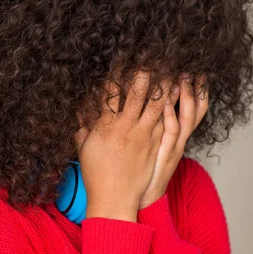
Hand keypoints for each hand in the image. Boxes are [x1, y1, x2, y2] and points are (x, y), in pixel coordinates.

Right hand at [74, 71, 172, 222]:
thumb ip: (81, 125)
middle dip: (143, 70)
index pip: (111, 91)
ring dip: (162, 83)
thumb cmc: (96, 174)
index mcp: (105, 125)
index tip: (121, 57)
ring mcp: (144, 136)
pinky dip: (171, 104)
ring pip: (155, 103)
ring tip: (168, 66)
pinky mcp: (156, 145)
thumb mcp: (83, 147)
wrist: (114, 199)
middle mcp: (126, 127)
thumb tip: (77, 109)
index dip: (116, 72)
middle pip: (137, 92)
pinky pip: (166, 120)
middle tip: (150, 54)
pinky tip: (175, 91)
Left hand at [138, 74, 208, 208]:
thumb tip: (145, 104)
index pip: (193, 107)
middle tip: (193, 67)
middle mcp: (179, 139)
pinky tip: (166, 103)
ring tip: (183, 77)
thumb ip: (148, 124)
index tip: (196, 69)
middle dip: (196, 88)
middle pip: (195, 109)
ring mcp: (174, 147)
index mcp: (175, 134)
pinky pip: (171, 133)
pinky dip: (170, 117)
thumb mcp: (149, 144)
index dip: (197, 89)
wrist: (141, 198)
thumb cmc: (142, 171)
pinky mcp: (165, 154)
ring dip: (185, 98)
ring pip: (186, 118)